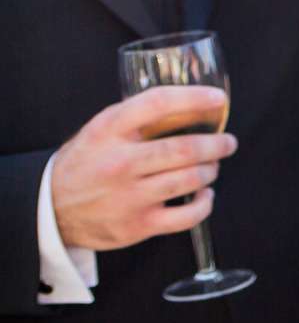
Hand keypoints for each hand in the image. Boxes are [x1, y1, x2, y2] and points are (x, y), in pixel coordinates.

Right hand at [50, 88, 234, 251]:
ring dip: (211, 170)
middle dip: (216, 144)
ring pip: (190, 179)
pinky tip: (204, 194)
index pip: (158, 103)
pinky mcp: (137, 225)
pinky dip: (205, 203)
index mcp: (108, 130)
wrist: (48, 209)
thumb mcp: (100, 132)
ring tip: (213, 165)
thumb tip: (192, 105)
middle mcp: (119, 162)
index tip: (219, 99)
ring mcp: (129, 196)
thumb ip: (137, 119)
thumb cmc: (85, 163)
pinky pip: (187, 215)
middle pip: (184, 148)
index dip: (194, 97)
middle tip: (227, 142)